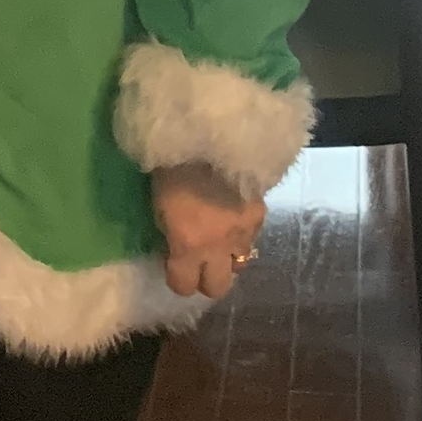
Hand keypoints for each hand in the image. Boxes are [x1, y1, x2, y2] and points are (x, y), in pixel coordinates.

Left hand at [151, 162, 266, 299]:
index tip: (172, 265)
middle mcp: (219, 247)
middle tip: (198, 260)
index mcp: (188, 245)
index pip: (183, 285)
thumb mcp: (160, 205)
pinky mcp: (261, 214)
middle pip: (218, 288)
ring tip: (218, 238)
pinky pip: (252, 237)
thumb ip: (171, 234)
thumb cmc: (172, 166)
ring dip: (227, 256)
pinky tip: (233, 216)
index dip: (177, 279)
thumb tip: (176, 248)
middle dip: (206, 278)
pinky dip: (242, 233)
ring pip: (240, 264)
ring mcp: (244, 232)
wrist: (209, 132)